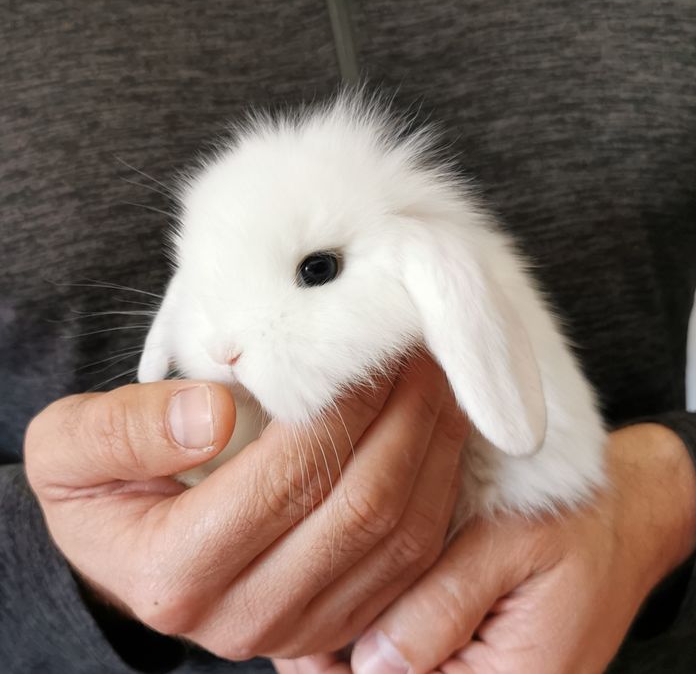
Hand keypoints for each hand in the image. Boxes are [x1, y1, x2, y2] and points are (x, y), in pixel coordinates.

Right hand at [25, 356, 466, 658]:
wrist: (125, 544)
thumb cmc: (101, 484)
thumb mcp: (69, 447)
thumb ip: (124, 429)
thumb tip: (214, 413)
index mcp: (174, 571)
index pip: (285, 477)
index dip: (340, 407)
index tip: (366, 345)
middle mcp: (241, 614)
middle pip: (357, 510)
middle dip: (403, 420)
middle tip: (419, 353)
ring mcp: (295, 627)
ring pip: (398, 540)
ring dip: (432, 450)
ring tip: (438, 382)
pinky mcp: (332, 621)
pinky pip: (411, 563)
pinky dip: (437, 490)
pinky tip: (438, 433)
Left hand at [278, 424, 695, 673]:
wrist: (627, 508)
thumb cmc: (582, 519)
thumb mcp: (512, 549)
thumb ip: (442, 608)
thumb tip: (371, 662)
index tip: (292, 639)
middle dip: (336, 657)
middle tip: (292, 607)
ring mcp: (480, 667)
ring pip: (393, 666)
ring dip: (353, 637)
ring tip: (316, 589)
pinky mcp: (475, 646)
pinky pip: (414, 646)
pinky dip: (381, 619)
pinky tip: (359, 583)